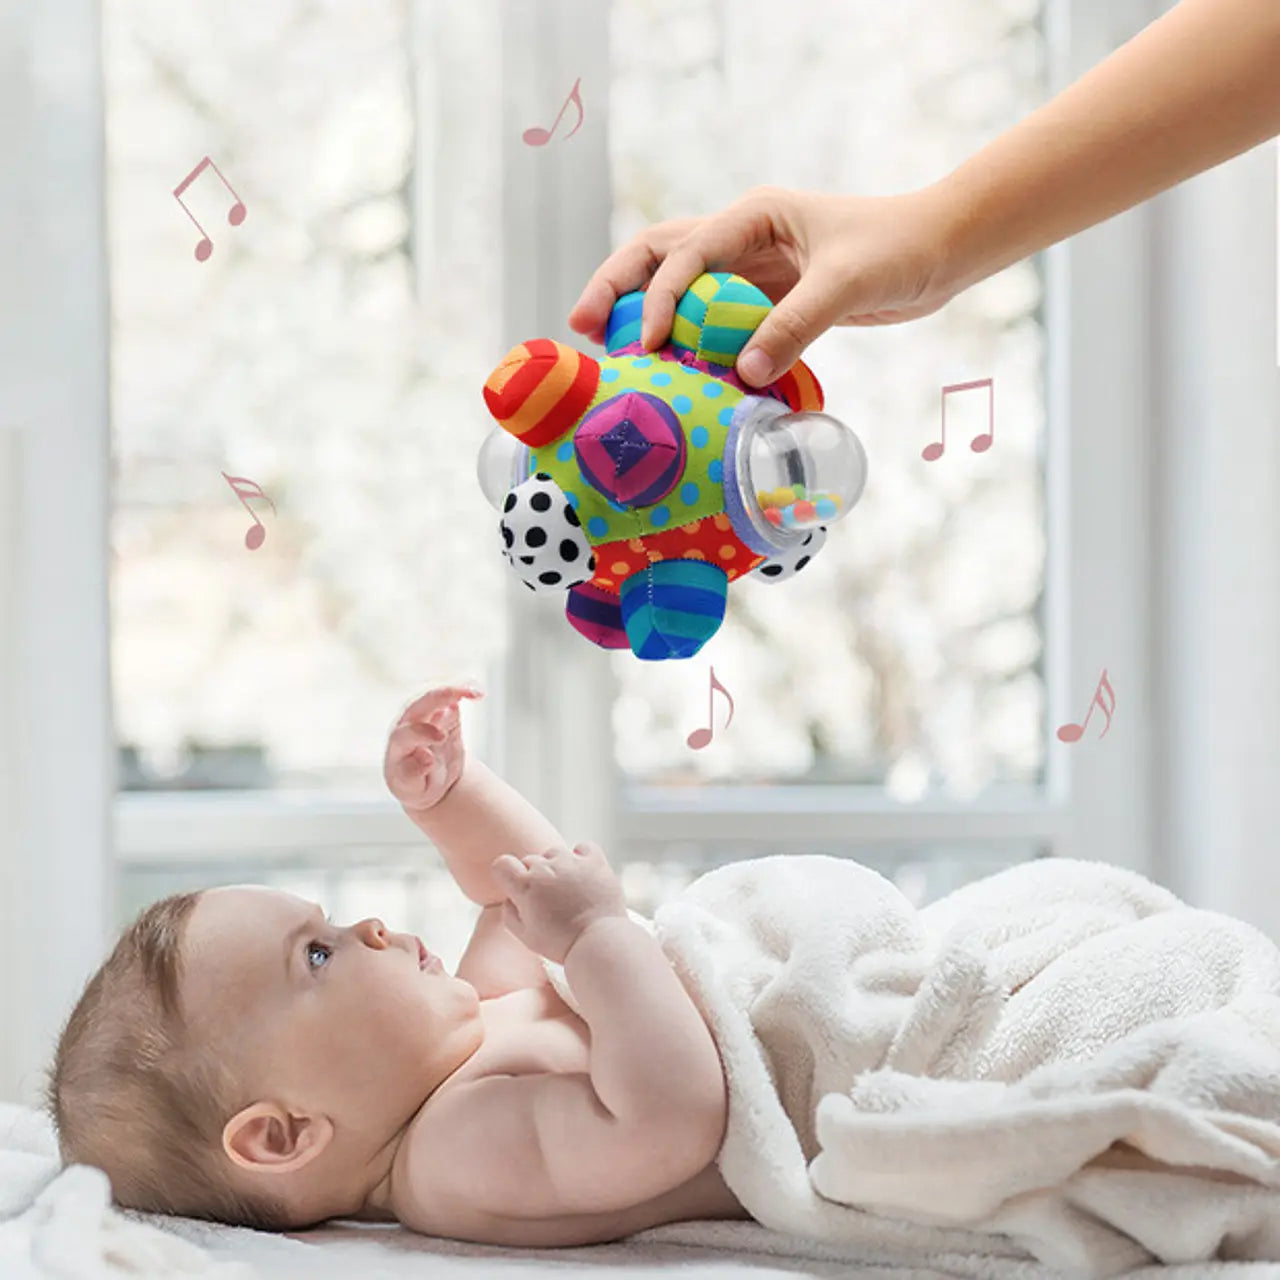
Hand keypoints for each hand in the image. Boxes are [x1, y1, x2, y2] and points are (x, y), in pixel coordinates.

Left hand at [383, 684, 483, 812]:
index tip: (440, 738)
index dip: (422, 734)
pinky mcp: (445, 712)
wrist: (425, 777)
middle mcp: (409, 724)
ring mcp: (427, 715)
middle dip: (438, 699)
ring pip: (437, 696)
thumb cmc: (413, 783)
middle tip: (459, 699)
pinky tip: (479, 692)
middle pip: (420, 706)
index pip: (405, 735)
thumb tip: (426, 758)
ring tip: (476, 693)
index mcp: (398, 745)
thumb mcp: (410, 787)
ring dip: (455, 690)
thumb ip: (413, 774)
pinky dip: (466, 691)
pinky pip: (454, 696)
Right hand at [490, 842, 626, 964]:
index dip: (508, 876)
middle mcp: (547, 868)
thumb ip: (510, 913)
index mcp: (526, 886)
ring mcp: (572, 861)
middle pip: (530, 860)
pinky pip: (583, 848)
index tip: (517, 888)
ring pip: (555, 853)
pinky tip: (584, 874)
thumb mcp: (526, 936)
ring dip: (557, 866)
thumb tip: (511, 898)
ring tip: (569, 891)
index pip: (503, 864)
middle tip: (549, 900)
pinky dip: (582, 858)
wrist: (599, 943)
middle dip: (535, 877)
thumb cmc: (562, 943)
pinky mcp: (594, 861)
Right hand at [568, 185, 959, 387]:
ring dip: (641, 312)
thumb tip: (743, 373)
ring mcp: (750, 269)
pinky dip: (686, 342)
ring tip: (609, 348)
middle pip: (658, 254)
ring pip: (678, 286)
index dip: (661, 298)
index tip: (648, 344)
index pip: (687, 252)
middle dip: (617, 287)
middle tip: (582, 327)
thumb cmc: (898, 249)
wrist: (939, 252)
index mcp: (754, 216)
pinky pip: (712, 321)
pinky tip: (669, 371)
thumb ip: (796, 324)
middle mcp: (742, 237)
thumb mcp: (847, 284)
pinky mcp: (764, 300)